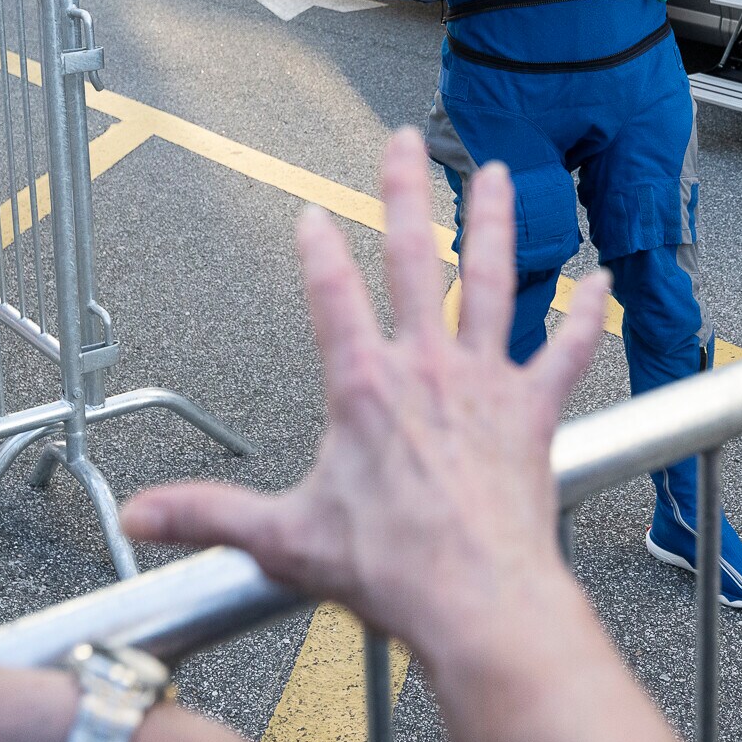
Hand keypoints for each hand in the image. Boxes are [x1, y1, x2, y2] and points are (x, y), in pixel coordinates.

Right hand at [122, 131, 703, 741]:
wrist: (476, 599)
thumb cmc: (391, 569)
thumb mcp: (284, 537)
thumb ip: (210, 515)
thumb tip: (139, 517)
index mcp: (363, 387)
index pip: (330, 295)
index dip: (316, 248)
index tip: (310, 213)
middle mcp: (425, 367)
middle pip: (412, 258)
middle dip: (404, 193)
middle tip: (403, 142)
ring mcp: (485, 381)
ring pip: (491, 280)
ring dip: (493, 222)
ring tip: (493, 174)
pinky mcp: (533, 410)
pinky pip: (567, 350)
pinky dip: (588, 315)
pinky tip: (602, 279)